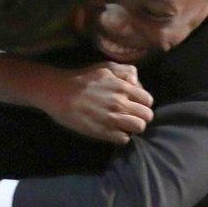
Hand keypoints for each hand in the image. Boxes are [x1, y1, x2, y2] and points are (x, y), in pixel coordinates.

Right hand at [39, 62, 153, 143]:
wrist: (59, 92)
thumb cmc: (82, 78)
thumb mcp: (105, 67)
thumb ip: (125, 71)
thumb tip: (136, 81)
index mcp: (123, 87)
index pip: (148, 100)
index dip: (143, 103)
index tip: (135, 104)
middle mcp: (121, 103)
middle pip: (147, 116)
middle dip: (141, 116)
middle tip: (131, 115)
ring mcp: (113, 119)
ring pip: (139, 128)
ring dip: (133, 127)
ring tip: (124, 124)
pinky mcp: (103, 132)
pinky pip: (124, 139)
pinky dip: (121, 136)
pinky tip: (113, 130)